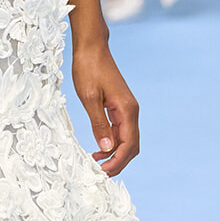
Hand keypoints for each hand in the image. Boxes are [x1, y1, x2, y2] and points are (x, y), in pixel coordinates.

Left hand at [71, 34, 138, 176]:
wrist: (91, 47)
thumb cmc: (88, 68)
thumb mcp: (89, 98)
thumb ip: (98, 124)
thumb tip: (106, 148)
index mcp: (127, 110)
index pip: (128, 145)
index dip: (117, 162)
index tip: (102, 172)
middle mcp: (131, 111)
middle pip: (131, 146)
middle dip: (118, 162)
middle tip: (99, 173)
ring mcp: (126, 109)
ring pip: (126, 139)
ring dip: (114, 153)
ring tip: (95, 162)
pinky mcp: (119, 106)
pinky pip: (120, 130)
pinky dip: (111, 142)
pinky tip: (98, 148)